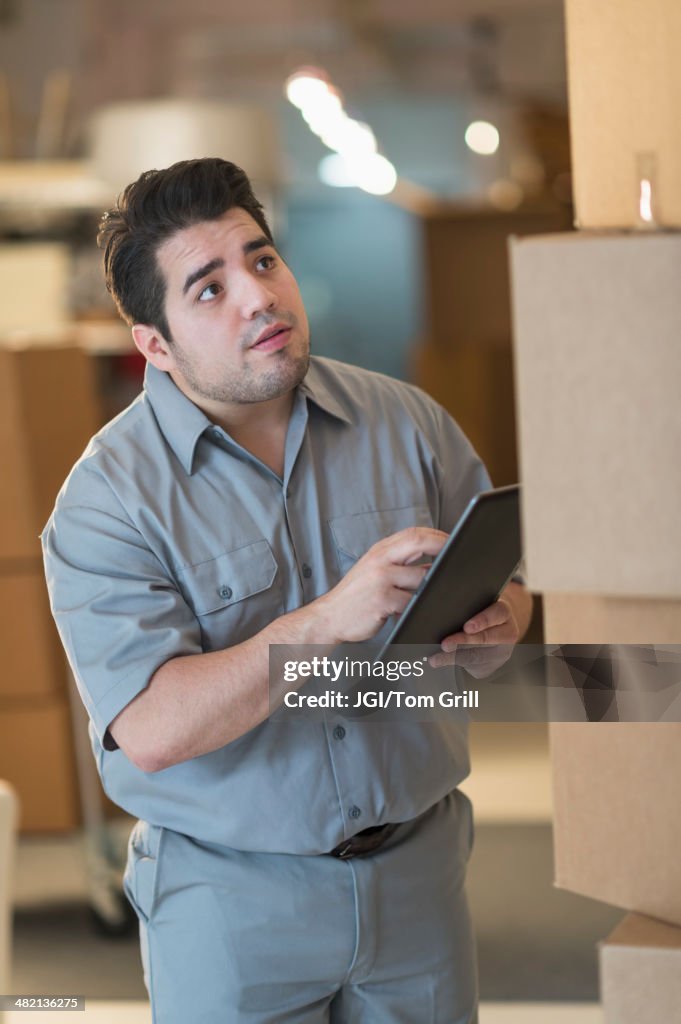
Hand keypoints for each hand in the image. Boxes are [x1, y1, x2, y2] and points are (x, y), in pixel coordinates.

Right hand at [315, 527, 448, 644]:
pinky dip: (418, 608)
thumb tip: (433, 564)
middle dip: (442, 546)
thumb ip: (399, 564)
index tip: (453, 541)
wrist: (329, 617)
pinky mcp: (382, 601)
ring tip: (438, 593)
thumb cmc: (356, 596)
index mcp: (379, 551)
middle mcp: (379, 560)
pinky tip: (416, 612)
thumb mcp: (374, 571)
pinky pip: (411, 603)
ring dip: (432, 587)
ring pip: (420, 578)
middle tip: (459, 556)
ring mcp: (380, 579)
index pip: (413, 533)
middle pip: (418, 542)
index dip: (437, 534)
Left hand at [429, 595, 519, 677]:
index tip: (467, 626)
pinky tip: (439, 662)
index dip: (483, 620)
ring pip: (477, 656)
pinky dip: (453, 664)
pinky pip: (472, 667)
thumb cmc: (478, 611)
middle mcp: (507, 632)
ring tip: (436, 658)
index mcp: (503, 612)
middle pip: (486, 638)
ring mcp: (500, 652)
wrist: (495, 632)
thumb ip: (465, 601)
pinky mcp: (491, 666)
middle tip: (445, 644)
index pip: (498, 613)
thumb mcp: (478, 603)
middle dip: (463, 642)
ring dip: (454, 657)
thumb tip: (435, 594)